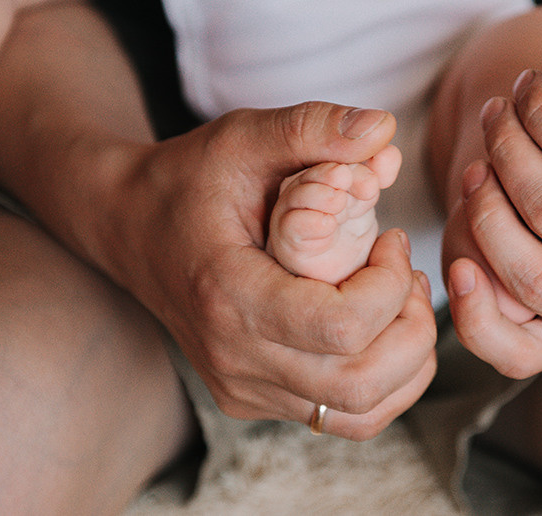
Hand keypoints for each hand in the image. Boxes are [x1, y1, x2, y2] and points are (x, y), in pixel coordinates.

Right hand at [103, 102, 436, 439]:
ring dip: (407, 361)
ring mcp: (242, 388)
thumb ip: (312, 127)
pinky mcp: (253, 398)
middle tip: (411, 273)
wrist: (128, 225)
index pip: (342, 329)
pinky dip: (385, 380)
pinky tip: (383, 325)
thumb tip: (384, 126)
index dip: (391, 286)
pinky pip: (341, 416)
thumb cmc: (188, 178)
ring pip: (361, 413)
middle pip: (361, 384)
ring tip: (403, 298)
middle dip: (413, 329)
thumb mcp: (243, 137)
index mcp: (229, 296)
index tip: (391, 238)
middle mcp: (234, 359)